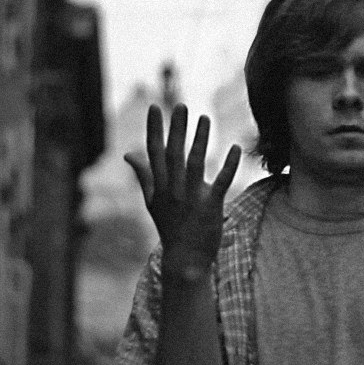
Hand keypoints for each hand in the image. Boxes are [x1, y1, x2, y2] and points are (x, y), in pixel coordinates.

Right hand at [125, 104, 240, 282]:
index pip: (154, 153)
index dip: (154, 129)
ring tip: (205, 118)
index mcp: (159, 187)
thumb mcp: (152, 201)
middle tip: (181, 105)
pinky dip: (228, 166)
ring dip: (200, 141)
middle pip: (173, 154)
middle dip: (176, 129)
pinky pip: (220, 183)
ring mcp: (191, 199)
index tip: (154, 107)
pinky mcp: (210, 207)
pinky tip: (235, 147)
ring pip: (194, 164)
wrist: (185, 259)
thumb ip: (143, 175)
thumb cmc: (170, 227)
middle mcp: (173, 190)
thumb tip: (127, 154)